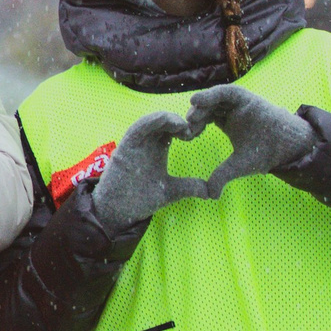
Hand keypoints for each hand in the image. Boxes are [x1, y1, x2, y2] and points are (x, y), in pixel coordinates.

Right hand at [86, 111, 213, 230]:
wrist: (119, 212)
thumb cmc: (141, 199)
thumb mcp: (172, 190)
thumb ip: (190, 186)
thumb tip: (211, 192)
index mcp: (158, 147)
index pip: (174, 128)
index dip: (187, 127)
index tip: (199, 133)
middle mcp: (147, 141)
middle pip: (165, 120)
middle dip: (180, 120)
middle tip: (195, 127)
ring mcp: (136, 142)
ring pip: (152, 119)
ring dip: (169, 118)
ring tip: (184, 125)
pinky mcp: (126, 145)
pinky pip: (139, 127)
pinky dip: (152, 120)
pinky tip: (168, 121)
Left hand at [188, 84, 317, 187]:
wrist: (288, 148)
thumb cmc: (265, 154)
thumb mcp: (238, 166)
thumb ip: (222, 176)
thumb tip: (209, 195)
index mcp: (226, 122)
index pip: (204, 119)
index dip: (193, 126)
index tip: (184, 137)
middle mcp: (230, 110)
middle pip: (206, 108)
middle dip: (195, 115)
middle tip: (185, 126)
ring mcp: (238, 102)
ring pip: (214, 98)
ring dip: (201, 104)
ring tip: (190, 115)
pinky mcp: (246, 97)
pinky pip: (226, 92)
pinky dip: (211, 94)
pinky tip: (197, 100)